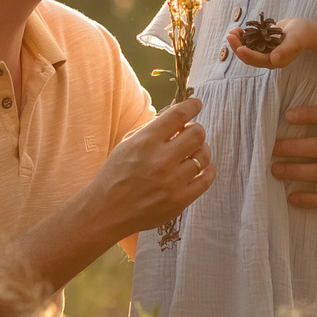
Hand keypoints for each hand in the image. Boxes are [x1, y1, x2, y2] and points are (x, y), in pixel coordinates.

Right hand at [93, 96, 211, 236]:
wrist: (106, 211)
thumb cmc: (115, 175)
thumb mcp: (127, 144)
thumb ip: (151, 129)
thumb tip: (177, 114)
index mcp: (146, 142)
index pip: (179, 115)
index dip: (192, 106)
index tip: (196, 105)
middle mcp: (161, 160)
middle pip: (197, 133)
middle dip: (196, 130)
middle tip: (189, 134)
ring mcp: (172, 182)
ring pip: (204, 156)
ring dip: (201, 150)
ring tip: (193, 152)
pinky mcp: (179, 201)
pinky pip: (206, 180)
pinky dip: (209, 170)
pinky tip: (205, 166)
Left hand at [227, 16, 316, 70]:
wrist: (304, 30)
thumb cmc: (302, 34)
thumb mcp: (295, 40)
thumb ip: (285, 50)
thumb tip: (274, 60)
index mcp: (276, 61)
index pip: (258, 60)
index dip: (248, 54)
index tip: (239, 47)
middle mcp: (269, 60)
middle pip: (249, 58)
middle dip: (238, 47)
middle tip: (230, 34)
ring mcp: (265, 53)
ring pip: (247, 52)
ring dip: (238, 43)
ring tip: (232, 31)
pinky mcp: (263, 46)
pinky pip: (249, 45)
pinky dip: (242, 39)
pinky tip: (239, 30)